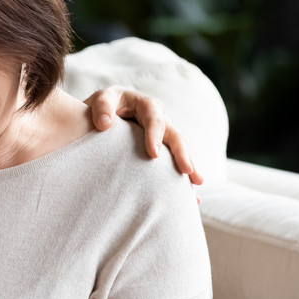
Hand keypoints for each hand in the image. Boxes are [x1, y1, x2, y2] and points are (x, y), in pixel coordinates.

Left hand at [84, 86, 202, 184]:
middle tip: (187, 170)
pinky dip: (182, 180)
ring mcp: (164, 136)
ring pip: (180, 151)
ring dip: (190, 166)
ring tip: (197, 183)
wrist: (104, 115)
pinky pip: (174, 165)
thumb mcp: (101, 100)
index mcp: (147, 106)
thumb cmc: (103, 107)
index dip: (155, 136)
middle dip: (182, 154)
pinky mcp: (163, 150)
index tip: (154, 155)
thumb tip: (104, 124)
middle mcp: (161, 120)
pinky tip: (192, 198)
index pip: (154, 120)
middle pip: (175, 136)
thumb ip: (102, 107)